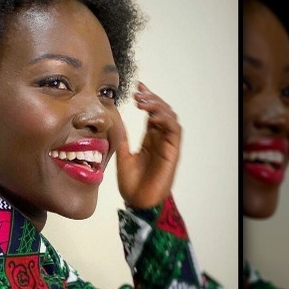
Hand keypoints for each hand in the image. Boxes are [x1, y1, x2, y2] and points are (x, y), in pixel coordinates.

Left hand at [114, 82, 180, 208]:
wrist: (137, 202)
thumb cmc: (131, 183)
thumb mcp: (121, 153)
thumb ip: (122, 136)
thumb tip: (114, 117)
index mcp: (150, 139)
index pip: (152, 113)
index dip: (147, 98)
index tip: (137, 86)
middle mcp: (160, 139)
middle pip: (162, 111)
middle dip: (151, 98)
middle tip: (138, 92)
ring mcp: (167, 145)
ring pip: (170, 117)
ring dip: (158, 106)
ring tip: (142, 101)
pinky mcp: (172, 152)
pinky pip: (174, 130)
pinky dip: (165, 119)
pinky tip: (152, 115)